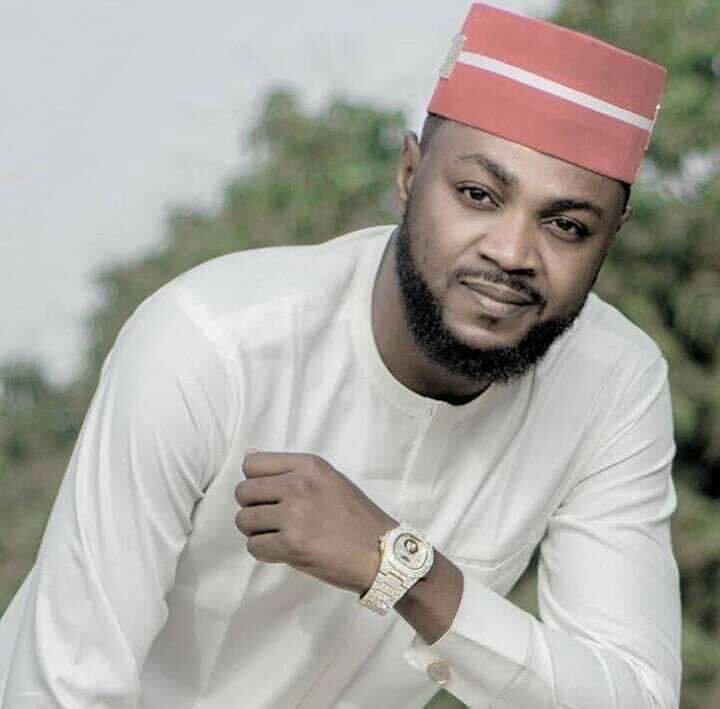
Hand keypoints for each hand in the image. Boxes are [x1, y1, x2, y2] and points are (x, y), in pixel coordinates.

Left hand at [234, 450, 397, 593]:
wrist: (381, 552)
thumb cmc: (355, 517)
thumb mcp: (328, 480)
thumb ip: (289, 469)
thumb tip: (248, 454)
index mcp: (309, 465)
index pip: (252, 463)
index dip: (254, 481)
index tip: (269, 495)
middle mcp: (299, 485)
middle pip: (243, 492)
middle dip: (252, 508)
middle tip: (274, 519)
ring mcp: (295, 515)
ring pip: (243, 521)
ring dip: (256, 532)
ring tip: (280, 534)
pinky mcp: (292, 544)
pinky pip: (254, 547)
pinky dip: (265, 552)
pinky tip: (285, 550)